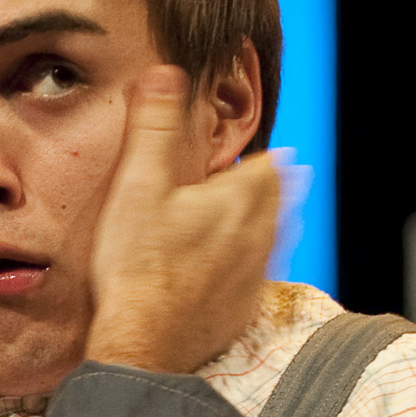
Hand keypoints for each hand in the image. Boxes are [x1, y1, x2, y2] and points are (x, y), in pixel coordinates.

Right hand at [82, 67, 278, 374]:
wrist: (143, 343)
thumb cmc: (137, 267)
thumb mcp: (138, 184)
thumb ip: (155, 125)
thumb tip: (165, 72)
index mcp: (241, 199)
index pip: (268, 165)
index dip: (256, 158)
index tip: (243, 157)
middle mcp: (259, 236)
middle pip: (277, 201)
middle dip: (264, 188)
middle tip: (250, 181)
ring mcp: (254, 276)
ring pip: (272, 239)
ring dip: (261, 227)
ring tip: (245, 220)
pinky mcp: (241, 310)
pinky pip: (254, 279)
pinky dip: (243, 268)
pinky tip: (223, 270)